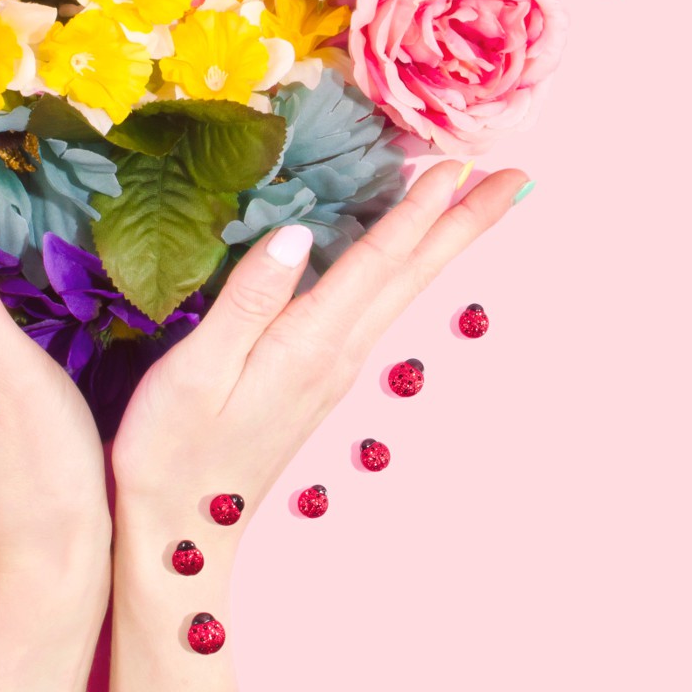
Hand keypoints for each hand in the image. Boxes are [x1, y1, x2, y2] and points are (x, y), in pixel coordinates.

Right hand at [108, 160, 530, 688]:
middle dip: (465, 223)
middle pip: (412, 276)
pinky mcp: (317, 380)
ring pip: (401, 292)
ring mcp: (332, 370)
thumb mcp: (198, 368)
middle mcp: (337, 354)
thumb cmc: (173, 447)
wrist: (182, 529)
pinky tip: (402, 260)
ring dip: (442, 244)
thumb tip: (298, 231)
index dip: (418, 208)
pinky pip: (376, 308)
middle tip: (519, 179)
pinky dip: (404, 271)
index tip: (461, 163)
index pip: (377, 261)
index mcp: (309, 343)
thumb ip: (249, 297)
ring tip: (475, 206)